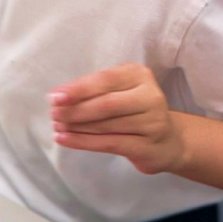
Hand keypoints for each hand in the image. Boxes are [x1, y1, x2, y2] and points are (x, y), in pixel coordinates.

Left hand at [49, 63, 185, 175]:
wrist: (168, 141)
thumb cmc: (133, 110)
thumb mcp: (118, 91)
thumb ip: (93, 90)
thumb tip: (58, 96)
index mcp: (139, 75)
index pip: (104, 80)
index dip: (78, 89)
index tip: (54, 97)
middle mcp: (150, 96)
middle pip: (106, 104)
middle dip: (75, 110)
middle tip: (54, 114)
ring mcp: (153, 122)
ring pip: (106, 125)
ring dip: (76, 127)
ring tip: (57, 126)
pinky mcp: (148, 146)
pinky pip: (110, 143)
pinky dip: (83, 142)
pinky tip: (64, 139)